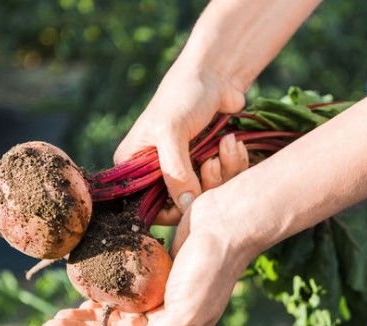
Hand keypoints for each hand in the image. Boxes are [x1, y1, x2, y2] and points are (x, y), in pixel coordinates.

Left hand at [42, 191, 254, 325]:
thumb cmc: (210, 270)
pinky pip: (120, 294)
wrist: (227, 223)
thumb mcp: (183, 315)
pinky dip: (100, 297)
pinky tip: (82, 297)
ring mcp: (159, 300)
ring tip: (56, 316)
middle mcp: (164, 325)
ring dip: (85, 317)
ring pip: (113, 317)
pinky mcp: (154, 277)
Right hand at [115, 63, 245, 223]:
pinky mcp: (207, 165)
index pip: (148, 207)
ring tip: (228, 144)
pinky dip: (233, 164)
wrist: (216, 74)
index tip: (194, 196)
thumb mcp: (172, 133)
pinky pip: (223, 181)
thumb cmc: (184, 96)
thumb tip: (186, 207)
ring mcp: (183, 170)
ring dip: (224, 171)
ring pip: (207, 195)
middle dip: (204, 186)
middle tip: (212, 163)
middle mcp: (155, 173)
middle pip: (182, 205)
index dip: (173, 208)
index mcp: (133, 167)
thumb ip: (175, 172)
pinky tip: (233, 143)